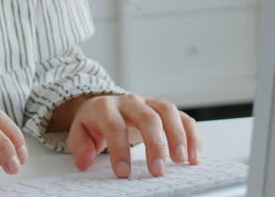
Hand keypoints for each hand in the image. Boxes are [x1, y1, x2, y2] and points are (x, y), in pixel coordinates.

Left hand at [64, 94, 198, 178]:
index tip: (123, 173)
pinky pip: (183, 117)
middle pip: (146, 117)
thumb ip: (80, 146)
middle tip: (158, 171)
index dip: (119, 148)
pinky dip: (192, 135)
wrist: (105, 106)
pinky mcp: (165, 110)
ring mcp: (149, 103)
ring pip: (167, 112)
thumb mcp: (80, 132)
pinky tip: (194, 156)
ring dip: (177, 136)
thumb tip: (84, 161)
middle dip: (154, 144)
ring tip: (182, 161)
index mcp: (105, 107)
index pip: (114, 125)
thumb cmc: (95, 123)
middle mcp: (130, 101)